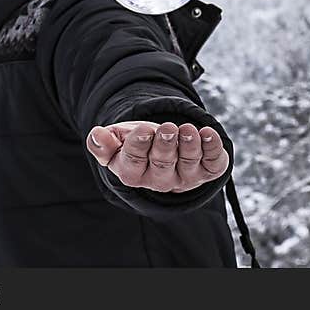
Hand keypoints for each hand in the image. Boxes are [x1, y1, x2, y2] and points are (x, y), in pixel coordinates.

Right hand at [85, 121, 228, 192]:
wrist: (165, 147)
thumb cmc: (137, 143)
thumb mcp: (117, 141)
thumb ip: (104, 142)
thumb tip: (96, 134)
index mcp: (133, 174)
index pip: (133, 164)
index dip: (138, 147)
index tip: (143, 130)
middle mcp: (160, 181)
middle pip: (162, 166)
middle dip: (166, 146)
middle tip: (168, 128)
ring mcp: (185, 177)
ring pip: (188, 164)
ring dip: (189, 146)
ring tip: (188, 129)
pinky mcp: (207, 170)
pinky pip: (213, 164)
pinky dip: (213, 149)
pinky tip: (209, 133)